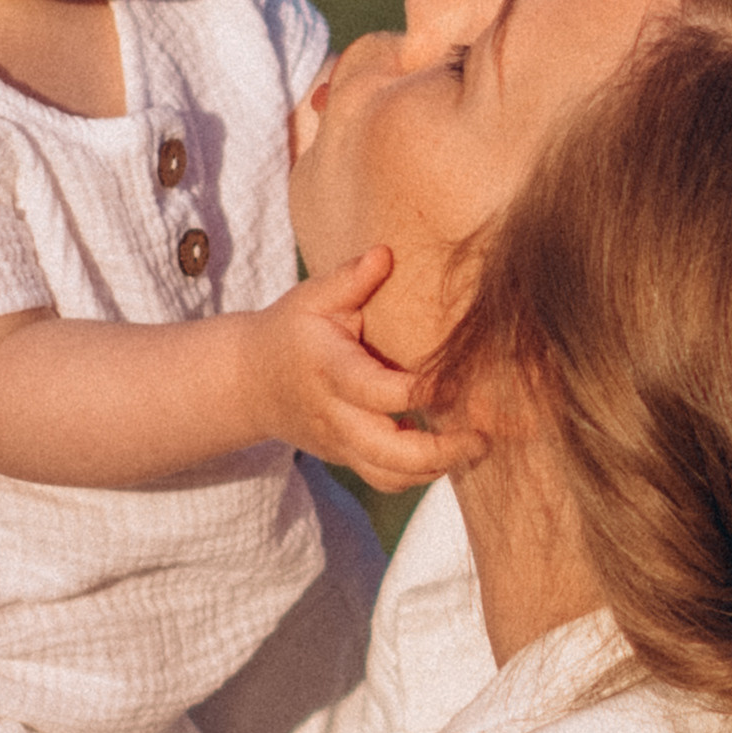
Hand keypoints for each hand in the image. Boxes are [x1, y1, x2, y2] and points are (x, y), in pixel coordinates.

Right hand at [245, 250, 487, 493]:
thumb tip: (386, 253)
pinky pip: (386, 479)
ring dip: (436, 470)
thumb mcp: (311, 298)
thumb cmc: (290, 331)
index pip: (377, 391)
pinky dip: (421, 475)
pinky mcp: (348, 457)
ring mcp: (341, 443)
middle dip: (440, 452)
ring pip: (390, 475)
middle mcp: (335, 414)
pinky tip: (450, 453)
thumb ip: (350, 278)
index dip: (420, 391)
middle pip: (388, 452)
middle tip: (483, 437)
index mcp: (329, 370)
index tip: (458, 380)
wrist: (249, 382)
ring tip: (475, 447)